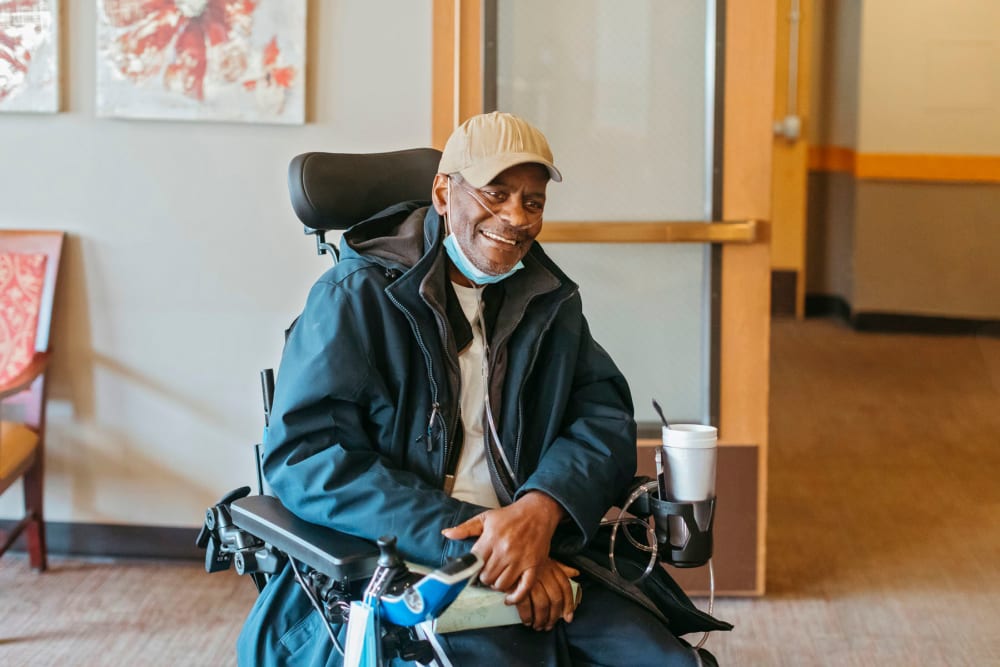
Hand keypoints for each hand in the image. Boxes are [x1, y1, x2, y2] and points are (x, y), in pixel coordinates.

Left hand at [442, 491, 564, 595]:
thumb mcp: (486, 518)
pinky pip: (524, 588)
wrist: (538, 511)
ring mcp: (521, 559)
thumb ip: (465, 528)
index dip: (473, 569)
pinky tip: (509, 598)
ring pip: (502, 585)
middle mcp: (505, 550)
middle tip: (488, 573)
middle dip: (484, 578)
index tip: (475, 569)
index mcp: (492, 538)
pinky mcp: (534, 566)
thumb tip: (446, 533)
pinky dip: (515, 597)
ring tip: (498, 578)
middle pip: (487, 577)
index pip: (475, 564)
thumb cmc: (510, 516)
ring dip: (497, 585)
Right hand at [511, 559, 579, 630]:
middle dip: (553, 617)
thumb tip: (575, 573)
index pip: (565, 588)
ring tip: (537, 626)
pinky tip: (526, 621)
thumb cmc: (526, 559)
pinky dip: (526, 616)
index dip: (568, 605)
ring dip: (540, 619)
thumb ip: (561, 568)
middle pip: (554, 599)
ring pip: (541, 604)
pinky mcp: (516, 584)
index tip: (568, 618)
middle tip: (548, 626)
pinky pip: (524, 604)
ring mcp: (530, 578)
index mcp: (552, 567)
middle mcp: (543, 572)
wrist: (506, 554)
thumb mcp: (545, 560)